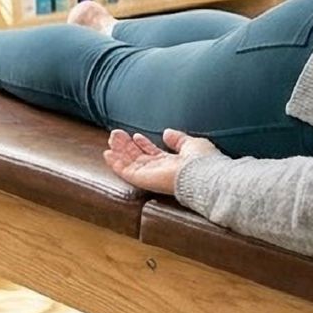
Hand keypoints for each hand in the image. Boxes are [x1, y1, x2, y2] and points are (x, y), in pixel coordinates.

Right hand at [102, 127, 221, 194]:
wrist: (204, 175)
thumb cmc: (204, 161)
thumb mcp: (191, 144)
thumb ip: (178, 139)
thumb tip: (166, 132)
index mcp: (172, 163)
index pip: (153, 154)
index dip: (143, 144)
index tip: (136, 135)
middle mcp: (159, 170)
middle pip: (138, 158)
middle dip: (127, 146)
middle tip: (116, 134)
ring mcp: (150, 176)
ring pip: (130, 163)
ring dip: (119, 151)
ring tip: (111, 138)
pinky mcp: (143, 180)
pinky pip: (126, 172)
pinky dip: (116, 163)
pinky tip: (107, 153)